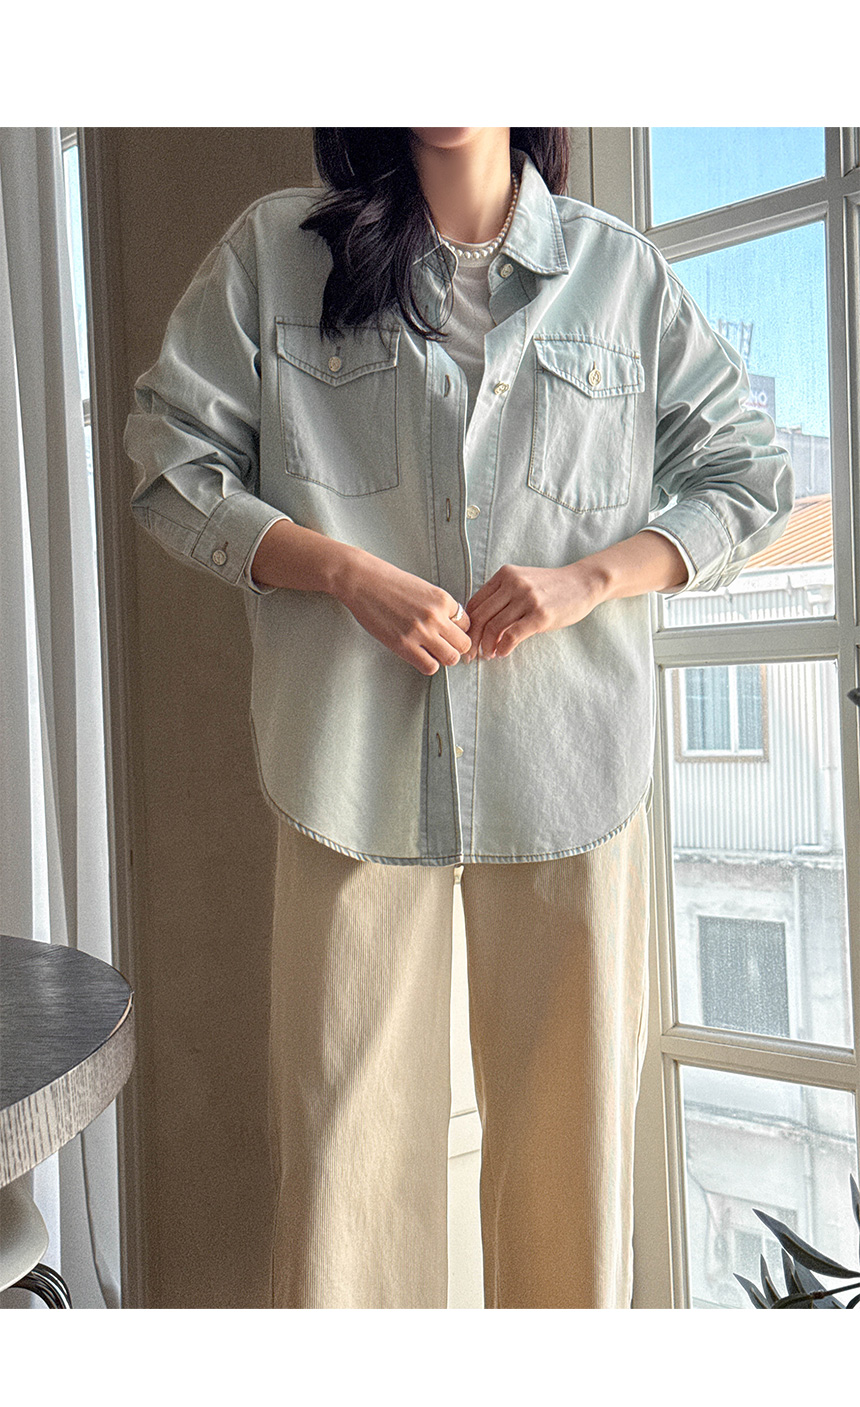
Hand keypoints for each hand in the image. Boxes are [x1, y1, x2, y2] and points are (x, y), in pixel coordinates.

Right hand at [338, 551, 471, 675]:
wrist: (362, 581)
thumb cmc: (389, 583)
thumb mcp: (423, 588)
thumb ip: (439, 607)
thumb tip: (449, 626)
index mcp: (442, 599)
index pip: (467, 624)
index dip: (457, 630)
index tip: (446, 632)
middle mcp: (436, 616)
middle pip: (464, 644)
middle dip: (455, 647)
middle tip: (442, 645)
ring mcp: (420, 631)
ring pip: (451, 658)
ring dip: (443, 658)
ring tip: (430, 651)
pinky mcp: (404, 645)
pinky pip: (430, 667)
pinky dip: (427, 664)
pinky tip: (418, 655)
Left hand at [463, 563, 600, 661]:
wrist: (583, 583)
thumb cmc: (551, 587)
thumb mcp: (522, 582)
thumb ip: (501, 596)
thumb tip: (479, 625)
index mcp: (504, 575)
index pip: (475, 603)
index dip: (466, 625)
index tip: (466, 641)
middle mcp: (513, 584)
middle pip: (481, 616)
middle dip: (472, 639)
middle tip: (471, 654)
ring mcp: (527, 599)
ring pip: (494, 627)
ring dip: (487, 646)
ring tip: (489, 655)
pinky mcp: (540, 615)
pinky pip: (512, 635)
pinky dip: (503, 648)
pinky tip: (503, 653)